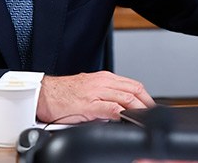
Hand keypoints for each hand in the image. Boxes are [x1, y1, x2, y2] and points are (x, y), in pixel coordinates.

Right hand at [36, 71, 154, 123]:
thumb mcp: (89, 92)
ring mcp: (96, 92)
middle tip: (154, 114)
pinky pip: (111, 108)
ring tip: (146, 118)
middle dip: (147, 102)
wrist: (43, 94)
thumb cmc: (62, 94)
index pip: (132, 84)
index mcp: (103, 78)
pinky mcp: (89, 105)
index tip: (151, 106)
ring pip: (126, 97)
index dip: (145, 96)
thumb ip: (104, 97)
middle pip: (134, 89)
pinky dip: (123, 113)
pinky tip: (128, 119)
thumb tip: (118, 110)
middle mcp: (102, 82)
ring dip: (139, 108)